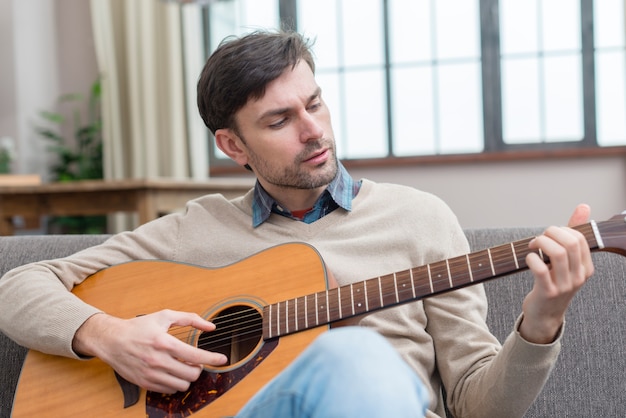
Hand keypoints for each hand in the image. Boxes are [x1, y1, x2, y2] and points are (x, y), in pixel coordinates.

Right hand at [72, 310, 227, 392]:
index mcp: (164, 343)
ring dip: (188, 376)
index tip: (222, 359)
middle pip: (192, 374)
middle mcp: (158, 361)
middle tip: (197, 361)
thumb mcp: (164, 316)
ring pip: (182, 384)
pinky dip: (176, 382)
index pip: (196, 356)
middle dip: (199, 368)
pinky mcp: (145, 383)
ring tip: (184, 366)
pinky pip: (169, 389)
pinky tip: (173, 371)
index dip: (213, 359)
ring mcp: (151, 374)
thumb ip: (189, 319)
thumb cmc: (139, 327)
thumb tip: (210, 326)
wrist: (112, 340)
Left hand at [518, 204, 594, 343]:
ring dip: (540, 243)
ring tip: (533, 246)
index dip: (561, 230)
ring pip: (557, 253)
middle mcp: (579, 276)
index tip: (549, 235)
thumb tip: (584, 207)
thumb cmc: (553, 281)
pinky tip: (529, 258)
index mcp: (586, 267)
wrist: (544, 314)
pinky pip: (540, 269)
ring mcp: (564, 285)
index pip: (580, 238)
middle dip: (550, 233)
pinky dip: (532, 258)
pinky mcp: (547, 292)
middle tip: (539, 238)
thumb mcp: (566, 260)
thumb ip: (573, 234)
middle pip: (570, 242)